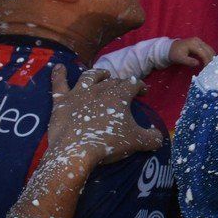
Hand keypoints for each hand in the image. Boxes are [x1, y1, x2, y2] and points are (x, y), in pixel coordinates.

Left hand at [46, 66, 164, 164]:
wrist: (75, 151)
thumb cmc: (108, 144)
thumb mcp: (137, 142)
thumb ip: (152, 137)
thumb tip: (158, 136)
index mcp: (119, 96)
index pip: (133, 84)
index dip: (140, 86)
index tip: (143, 92)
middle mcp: (99, 89)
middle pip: (112, 81)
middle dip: (120, 83)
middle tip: (124, 90)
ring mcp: (78, 93)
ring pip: (89, 76)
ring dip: (98, 74)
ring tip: (102, 74)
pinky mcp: (61, 101)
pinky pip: (58, 84)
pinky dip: (58, 74)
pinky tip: (59, 67)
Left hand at [167, 37, 215, 68]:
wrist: (170, 48)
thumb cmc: (174, 53)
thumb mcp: (180, 59)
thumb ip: (189, 61)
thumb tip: (198, 63)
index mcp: (193, 44)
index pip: (203, 53)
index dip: (206, 61)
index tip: (207, 68)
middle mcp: (197, 41)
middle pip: (209, 50)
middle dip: (211, 59)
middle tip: (211, 68)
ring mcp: (199, 41)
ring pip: (210, 49)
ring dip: (211, 57)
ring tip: (211, 65)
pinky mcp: (200, 43)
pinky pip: (208, 49)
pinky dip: (209, 55)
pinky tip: (209, 61)